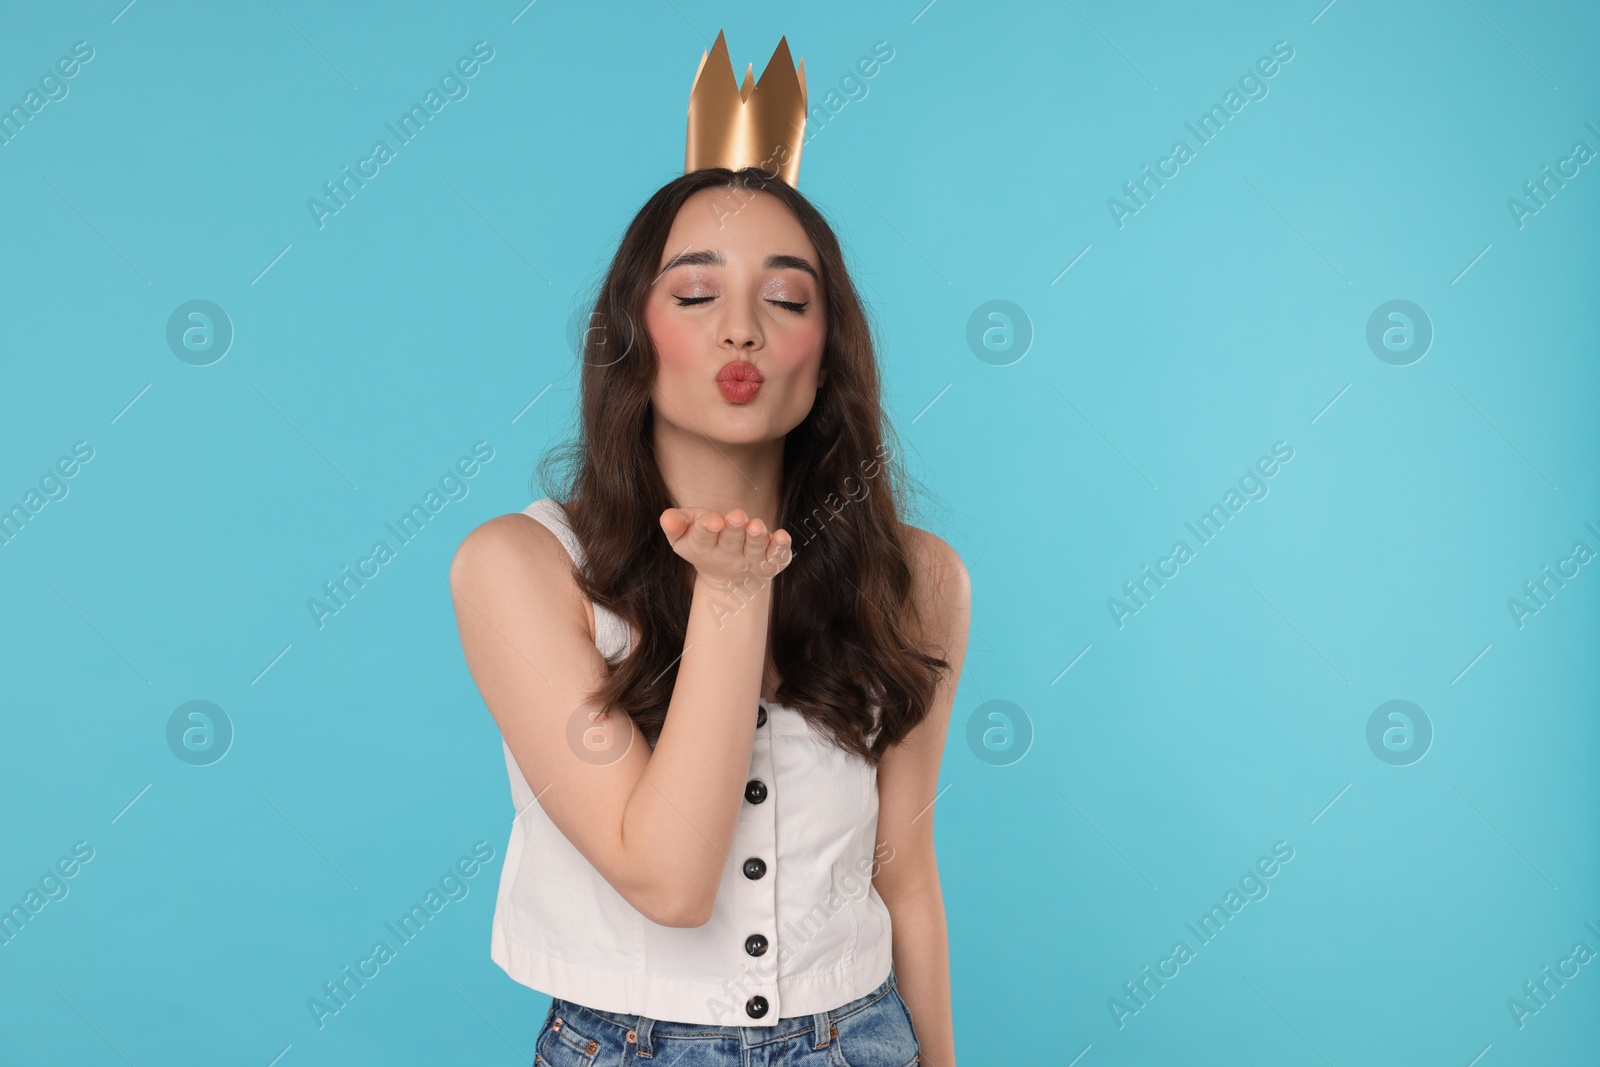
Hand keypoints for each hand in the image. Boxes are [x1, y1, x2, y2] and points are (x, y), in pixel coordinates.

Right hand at [659, 507, 793, 593]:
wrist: (730, 579)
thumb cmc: (705, 542)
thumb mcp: (684, 534)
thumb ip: (675, 524)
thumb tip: (667, 516)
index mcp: (703, 548)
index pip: (702, 537)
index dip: (707, 528)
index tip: (712, 520)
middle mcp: (728, 556)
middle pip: (730, 541)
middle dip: (734, 528)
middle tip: (737, 516)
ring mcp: (750, 561)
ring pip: (754, 548)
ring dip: (756, 536)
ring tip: (756, 525)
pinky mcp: (770, 562)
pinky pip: (777, 556)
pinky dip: (781, 548)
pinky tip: (783, 536)